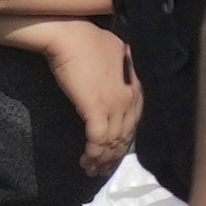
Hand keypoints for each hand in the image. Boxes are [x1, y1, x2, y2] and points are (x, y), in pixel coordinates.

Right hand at [9, 16, 137, 178]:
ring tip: (92, 170)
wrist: (69, 36)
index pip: (135, 120)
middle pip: (126, 135)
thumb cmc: (86, 40)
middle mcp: (129, 96)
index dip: (125, 139)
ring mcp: (115, 104)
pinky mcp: (97, 109)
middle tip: (104, 169)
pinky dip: (93, 154)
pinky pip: (98, 140)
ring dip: (102, 160)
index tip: (116, 151)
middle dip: (115, 155)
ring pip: (113, 141)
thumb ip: (122, 70)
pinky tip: (86, 162)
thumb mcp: (116, 53)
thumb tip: (117, 80)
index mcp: (136, 84)